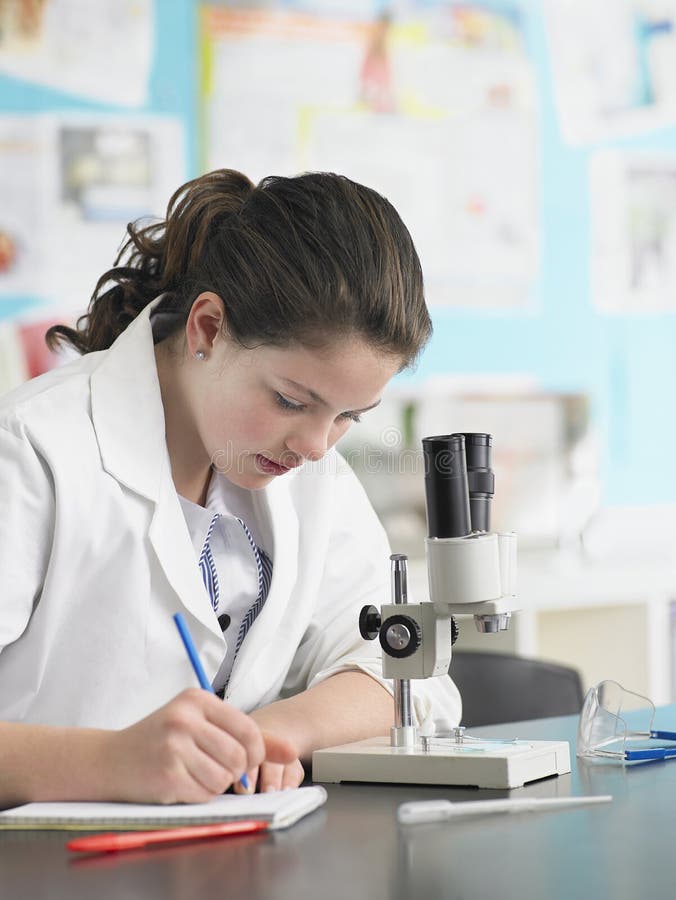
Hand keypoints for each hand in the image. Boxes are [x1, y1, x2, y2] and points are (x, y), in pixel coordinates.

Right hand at [105, 689, 296, 803]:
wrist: (109, 759)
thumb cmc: (160, 740)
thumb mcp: (200, 724)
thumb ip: (248, 735)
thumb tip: (292, 750)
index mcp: (197, 699)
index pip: (248, 729)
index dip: (256, 753)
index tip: (246, 761)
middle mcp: (185, 718)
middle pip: (239, 757)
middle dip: (235, 772)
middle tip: (217, 770)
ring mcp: (173, 746)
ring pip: (223, 778)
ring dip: (216, 785)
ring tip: (196, 774)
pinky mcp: (165, 774)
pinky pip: (204, 794)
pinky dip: (200, 796)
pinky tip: (182, 784)